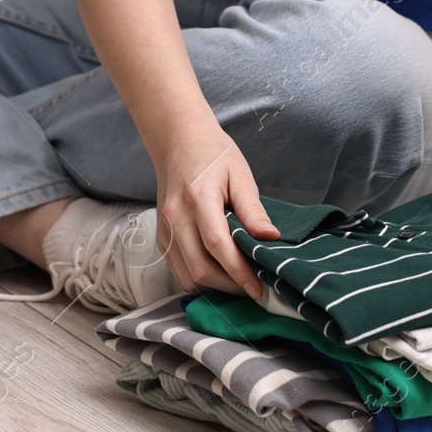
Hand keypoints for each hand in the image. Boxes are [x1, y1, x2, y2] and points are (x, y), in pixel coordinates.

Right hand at [152, 125, 279, 296]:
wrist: (177, 142)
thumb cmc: (212, 154)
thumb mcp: (240, 175)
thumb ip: (253, 210)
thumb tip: (270, 239)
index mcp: (197, 198)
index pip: (217, 245)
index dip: (239, 272)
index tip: (259, 288)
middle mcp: (175, 217)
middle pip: (200, 269)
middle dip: (230, 286)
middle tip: (254, 289)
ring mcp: (164, 229)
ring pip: (187, 276)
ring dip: (215, 287)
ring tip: (238, 282)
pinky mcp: (161, 237)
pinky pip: (179, 270)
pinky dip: (199, 279)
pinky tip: (219, 272)